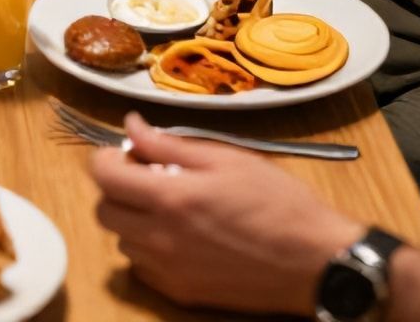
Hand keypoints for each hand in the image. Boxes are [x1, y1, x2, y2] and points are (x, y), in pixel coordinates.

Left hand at [91, 113, 364, 314]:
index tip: (126, 153)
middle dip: (118, 189)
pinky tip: (181, 238)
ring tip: (171, 209)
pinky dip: (150, 250)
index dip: (107, 158)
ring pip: (122, 241)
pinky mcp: (182, 293)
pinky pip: (143, 268)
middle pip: (104, 211)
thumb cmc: (279, 204)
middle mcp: (161, 238)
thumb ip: (170, 145)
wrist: (317, 261)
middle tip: (149, 178)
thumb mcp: (228, 159)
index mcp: (171, 198)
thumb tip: (132, 126)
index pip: (103, 176)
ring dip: (133, 220)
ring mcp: (169, 270)